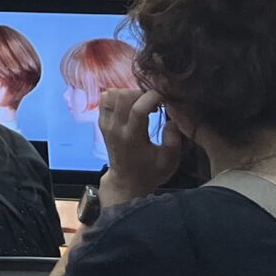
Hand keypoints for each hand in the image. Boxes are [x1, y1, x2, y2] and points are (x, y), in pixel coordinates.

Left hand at [98, 88, 184, 207]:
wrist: (127, 181)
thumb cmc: (151, 172)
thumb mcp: (169, 160)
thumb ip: (173, 138)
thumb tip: (173, 118)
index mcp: (133, 137)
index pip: (138, 108)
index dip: (152, 97)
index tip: (165, 97)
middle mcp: (116, 128)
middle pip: (123, 96)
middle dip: (142, 93)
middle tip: (155, 102)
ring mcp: (106, 124)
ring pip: (112, 95)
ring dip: (129, 93)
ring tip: (143, 103)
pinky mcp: (102, 123)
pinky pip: (105, 100)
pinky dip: (118, 96)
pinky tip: (131, 105)